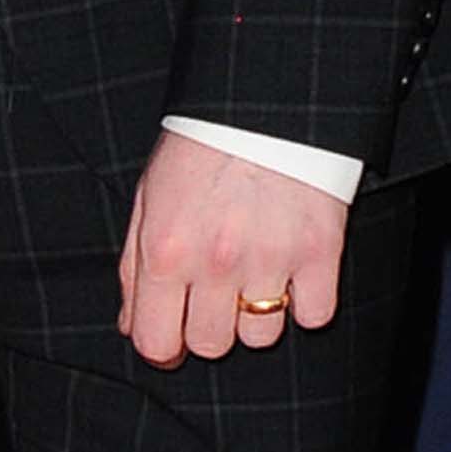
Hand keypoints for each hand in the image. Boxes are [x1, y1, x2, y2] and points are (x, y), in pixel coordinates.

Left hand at [118, 128, 348, 366]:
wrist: (261, 105)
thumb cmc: (197, 151)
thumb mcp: (147, 199)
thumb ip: (134, 268)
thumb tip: (131, 326)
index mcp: (164, 249)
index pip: (155, 341)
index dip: (161, 346)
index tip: (170, 335)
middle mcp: (214, 262)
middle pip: (210, 345)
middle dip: (208, 327)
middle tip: (213, 294)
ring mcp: (269, 260)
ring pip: (261, 337)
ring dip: (256, 314)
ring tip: (253, 271)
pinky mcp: (319, 254)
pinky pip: (314, 316)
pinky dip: (306, 301)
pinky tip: (292, 268)